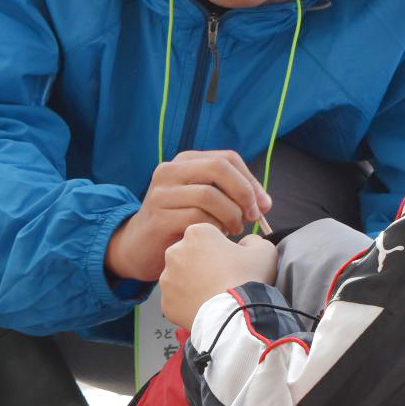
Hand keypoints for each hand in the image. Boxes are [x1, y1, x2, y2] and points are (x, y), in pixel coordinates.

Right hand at [106, 150, 272, 283]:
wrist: (139, 247)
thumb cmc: (179, 224)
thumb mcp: (205, 202)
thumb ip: (232, 196)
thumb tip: (265, 203)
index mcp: (185, 161)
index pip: (227, 158)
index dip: (250, 180)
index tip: (263, 205)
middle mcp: (170, 170)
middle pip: (219, 168)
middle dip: (244, 193)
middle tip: (252, 216)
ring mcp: (162, 193)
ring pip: (210, 195)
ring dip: (231, 215)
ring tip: (234, 229)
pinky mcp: (158, 217)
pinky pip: (197, 218)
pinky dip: (215, 228)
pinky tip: (217, 237)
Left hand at [160, 225, 277, 329]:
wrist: (236, 316)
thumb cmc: (248, 281)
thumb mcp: (264, 250)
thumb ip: (253, 240)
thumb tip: (246, 243)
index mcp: (197, 233)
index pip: (206, 236)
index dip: (219, 247)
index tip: (228, 260)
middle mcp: (175, 252)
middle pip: (189, 255)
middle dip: (202, 264)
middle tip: (221, 278)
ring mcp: (168, 278)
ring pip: (180, 278)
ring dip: (192, 283)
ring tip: (213, 294)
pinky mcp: (166, 302)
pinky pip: (176, 300)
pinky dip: (187, 303)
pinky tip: (204, 307)